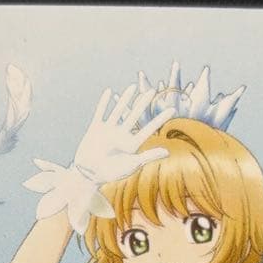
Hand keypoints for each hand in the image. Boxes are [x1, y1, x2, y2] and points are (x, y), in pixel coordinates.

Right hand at [24, 85, 175, 231]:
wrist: (90, 174)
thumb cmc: (113, 172)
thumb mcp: (133, 164)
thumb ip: (149, 156)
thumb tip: (168, 152)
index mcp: (132, 144)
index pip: (149, 128)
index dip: (160, 119)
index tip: (172, 109)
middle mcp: (122, 135)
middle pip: (135, 115)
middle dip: (143, 103)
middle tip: (151, 90)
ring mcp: (109, 130)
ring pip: (119, 110)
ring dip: (125, 99)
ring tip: (133, 87)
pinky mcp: (96, 128)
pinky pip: (101, 112)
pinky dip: (105, 102)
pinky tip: (109, 92)